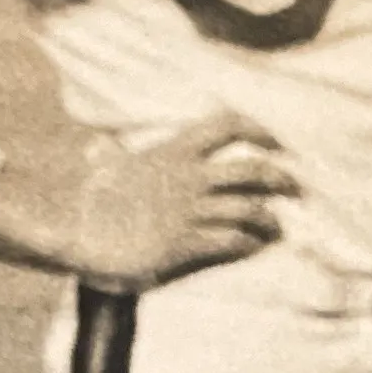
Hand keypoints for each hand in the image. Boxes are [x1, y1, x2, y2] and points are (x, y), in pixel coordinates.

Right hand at [71, 112, 299, 289]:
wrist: (75, 235)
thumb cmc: (91, 202)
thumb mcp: (105, 167)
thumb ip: (113, 153)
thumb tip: (99, 145)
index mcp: (172, 151)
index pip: (226, 125)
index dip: (258, 129)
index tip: (277, 141)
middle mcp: (187, 178)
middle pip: (252, 170)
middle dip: (282, 179)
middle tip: (296, 189)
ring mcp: (188, 212)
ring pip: (249, 209)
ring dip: (270, 219)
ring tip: (277, 228)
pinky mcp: (184, 244)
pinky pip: (232, 241)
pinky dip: (249, 244)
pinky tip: (252, 247)